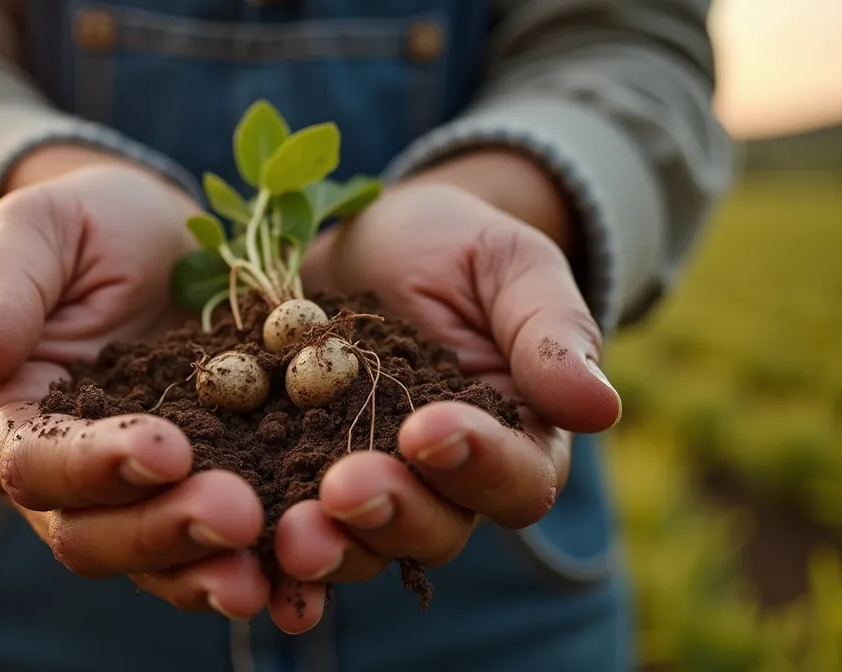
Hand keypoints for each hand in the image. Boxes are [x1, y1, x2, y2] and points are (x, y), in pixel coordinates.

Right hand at [0, 147, 269, 621]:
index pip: (32, 462)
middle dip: (163, 530)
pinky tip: (304, 575)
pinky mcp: (199, 496)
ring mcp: (132, 500)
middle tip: (238, 514)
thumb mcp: (36, 232)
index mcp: (4, 422)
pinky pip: (219, 550)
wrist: (154, 241)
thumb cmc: (83, 228)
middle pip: (93, 534)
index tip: (164, 448)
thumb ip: (0, 291)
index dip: (92, 466)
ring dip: (209, 571)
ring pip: (156, 562)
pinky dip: (260, 568)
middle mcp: (60, 481)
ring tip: (268, 570)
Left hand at [274, 152, 622, 623]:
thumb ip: (550, 331)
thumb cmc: (456, 246)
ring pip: (360, 544)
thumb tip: (598, 407)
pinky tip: (243, 553)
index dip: (477, 464)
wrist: (365, 241)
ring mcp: (370, 487)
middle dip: (391, 513)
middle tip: (345, 488)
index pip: (515, 479)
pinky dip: (268, 549)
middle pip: (434, 530)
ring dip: (329, 546)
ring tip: (292, 532)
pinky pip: (290, 525)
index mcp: (516, 442)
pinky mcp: (298, 478)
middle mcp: (445, 485)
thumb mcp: (509, 265)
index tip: (429, 429)